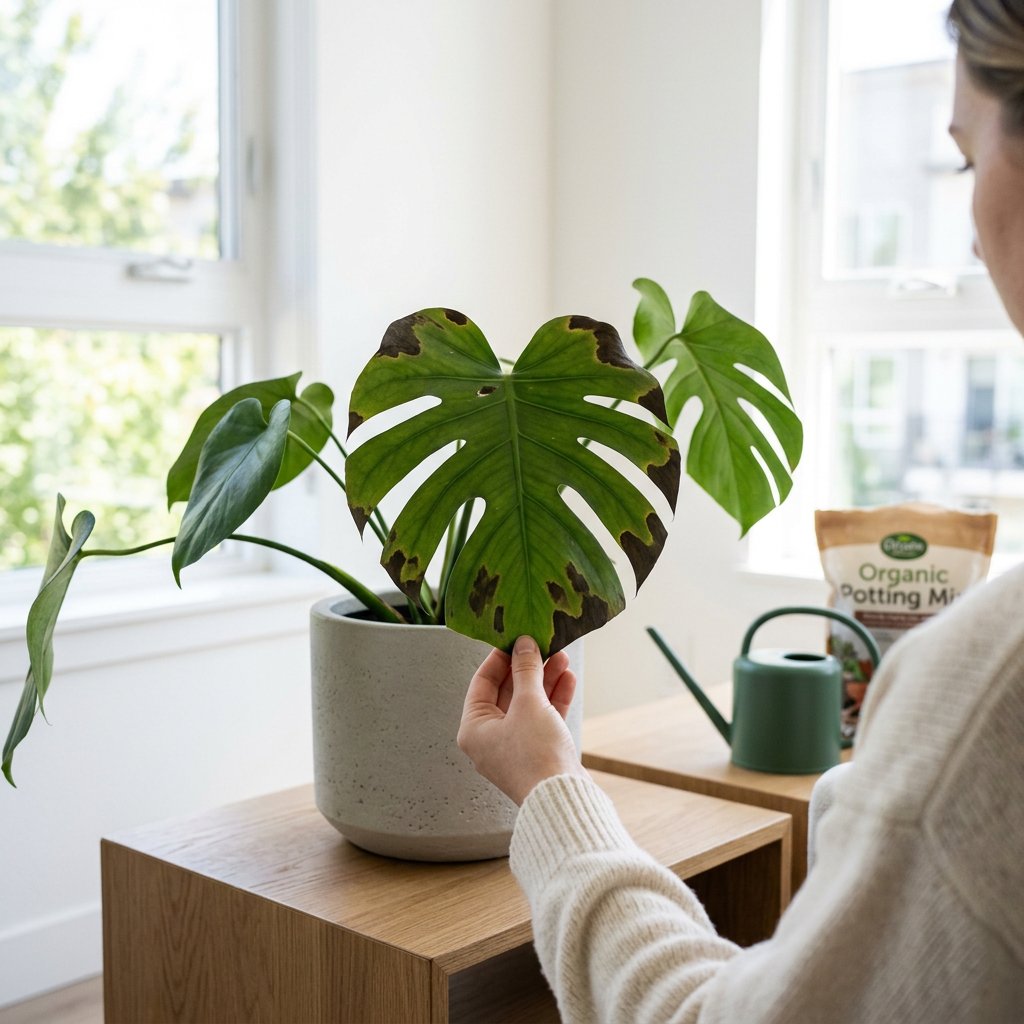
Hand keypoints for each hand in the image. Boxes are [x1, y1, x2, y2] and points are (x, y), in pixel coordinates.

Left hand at [458, 635, 586, 804]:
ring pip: (528, 704)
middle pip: (508, 692)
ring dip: (545, 680)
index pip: (482, 683)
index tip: (516, 639)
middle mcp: (490, 738)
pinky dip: (554, 699)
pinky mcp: (538, 752)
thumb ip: (526, 670)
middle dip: (529, 667)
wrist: (564, 799)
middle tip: (543, 645)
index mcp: (474, 729)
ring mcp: (515, 746)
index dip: (500, 658)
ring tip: (562, 656)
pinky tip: (568, 678)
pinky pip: (543, 718)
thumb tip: (523, 644)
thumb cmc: (536, 756)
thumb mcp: (529, 704)